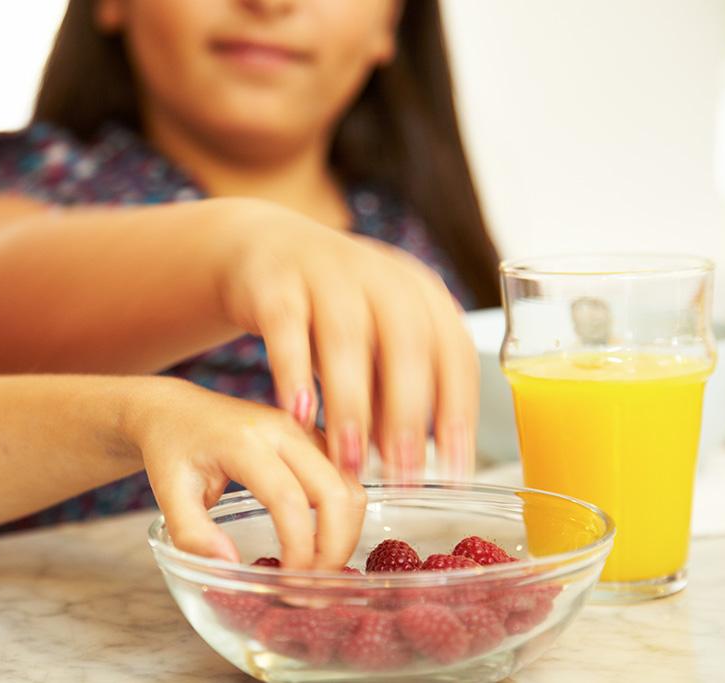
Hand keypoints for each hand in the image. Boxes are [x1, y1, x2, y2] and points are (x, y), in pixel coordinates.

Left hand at [134, 378, 366, 569]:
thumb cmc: (170, 450)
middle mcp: (282, 429)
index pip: (288, 498)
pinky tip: (322, 541)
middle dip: (334, 546)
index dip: (298, 547)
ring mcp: (302, 430)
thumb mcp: (168, 494)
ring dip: (345, 531)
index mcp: (244, 441)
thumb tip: (231, 568)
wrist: (175, 409)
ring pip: (350, 483)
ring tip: (317, 569)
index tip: (287, 584)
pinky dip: (344, 513)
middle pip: (335, 490)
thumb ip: (193, 534)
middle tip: (312, 587)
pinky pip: (344, 476)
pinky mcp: (311, 438)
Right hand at [217, 200, 478, 479]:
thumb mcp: (372, 349)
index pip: (454, 353)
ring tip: (348, 459)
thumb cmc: (330, 312)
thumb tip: (404, 463)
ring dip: (352, 403)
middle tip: (402, 471)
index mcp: (420, 293)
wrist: (265, 249)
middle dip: (408, 413)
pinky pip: (286, 327)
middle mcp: (381, 278)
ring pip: (347, 338)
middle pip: (408, 344)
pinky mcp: (276, 282)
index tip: (455, 468)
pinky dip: (293, 371)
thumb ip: (387, 398)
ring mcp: (328, 274)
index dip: (458, 413)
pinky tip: (297, 411)